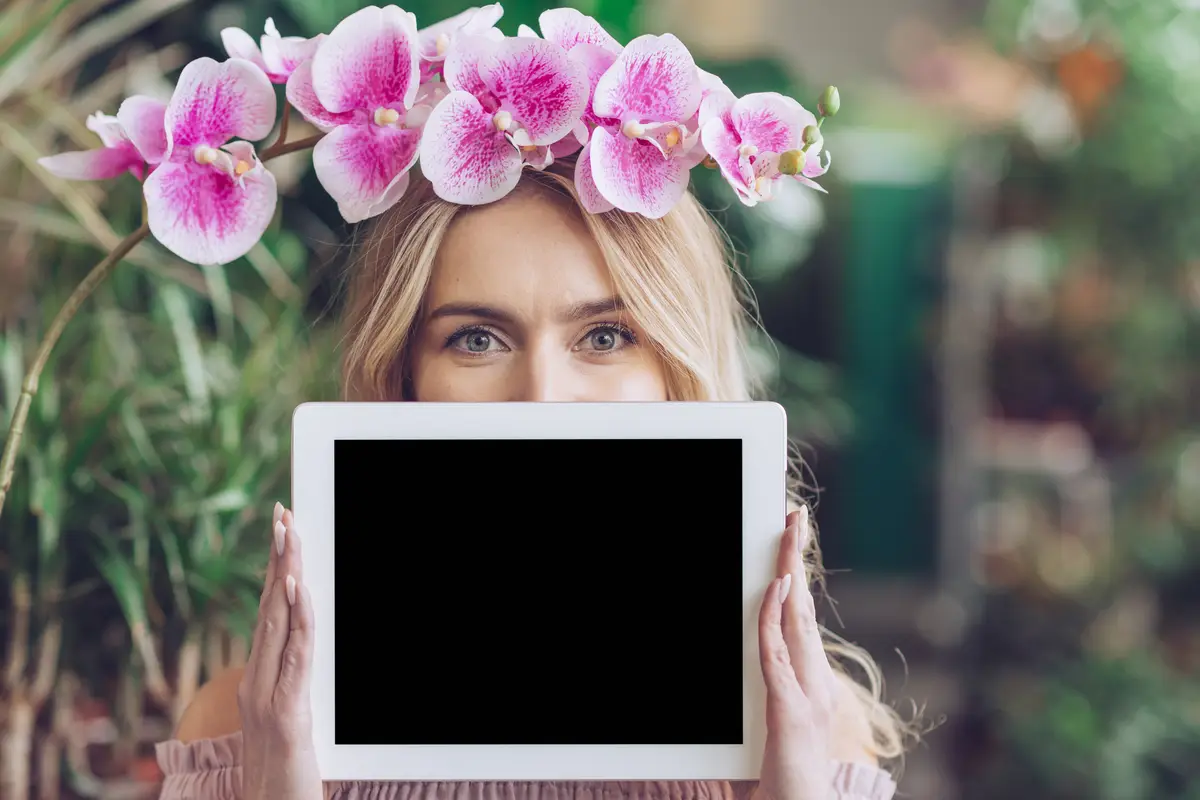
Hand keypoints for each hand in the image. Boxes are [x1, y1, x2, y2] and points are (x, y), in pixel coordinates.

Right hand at [237, 503, 323, 799]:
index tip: (282, 529)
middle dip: (277, 557)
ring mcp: (267, 696)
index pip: (268, 612)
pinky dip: (296, 620)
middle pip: (269, 607)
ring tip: (289, 535)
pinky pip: (294, 657)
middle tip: (282, 512)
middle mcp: (256, 681)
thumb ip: (288, 685)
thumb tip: (299, 645)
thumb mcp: (286, 723)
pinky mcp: (288, 713)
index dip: (274, 570)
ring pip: (277, 624)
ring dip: (284, 576)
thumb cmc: (281, 778)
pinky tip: (297, 591)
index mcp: (257, 680)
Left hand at [755, 507, 836, 799]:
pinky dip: (774, 618)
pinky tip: (776, 589)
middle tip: (794, 515)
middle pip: (802, 606)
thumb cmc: (788, 778)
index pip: (802, 616)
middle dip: (796, 558)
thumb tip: (754, 664)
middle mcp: (815, 681)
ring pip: (794, 620)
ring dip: (788, 573)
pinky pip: (777, 653)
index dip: (797, 576)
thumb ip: (774, 691)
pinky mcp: (789, 709)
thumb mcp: (780, 725)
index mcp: (812, 681)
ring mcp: (806, 694)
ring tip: (787, 532)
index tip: (792, 539)